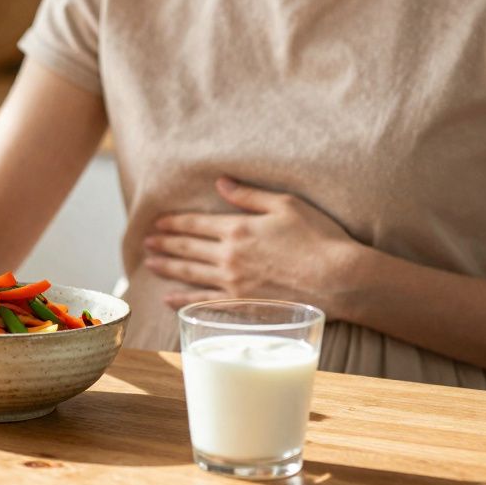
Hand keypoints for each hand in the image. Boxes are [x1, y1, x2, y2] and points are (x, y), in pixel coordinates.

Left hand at [143, 177, 362, 317]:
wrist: (339, 279)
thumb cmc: (319, 237)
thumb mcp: (286, 204)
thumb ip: (249, 194)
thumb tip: (221, 181)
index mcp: (237, 227)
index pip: (195, 224)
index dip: (173, 222)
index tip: (156, 222)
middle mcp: (229, 255)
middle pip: (187, 248)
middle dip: (164, 244)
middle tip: (146, 242)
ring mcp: (233, 282)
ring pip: (189, 273)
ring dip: (167, 267)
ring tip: (149, 263)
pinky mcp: (241, 303)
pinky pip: (204, 301)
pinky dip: (183, 299)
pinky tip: (167, 299)